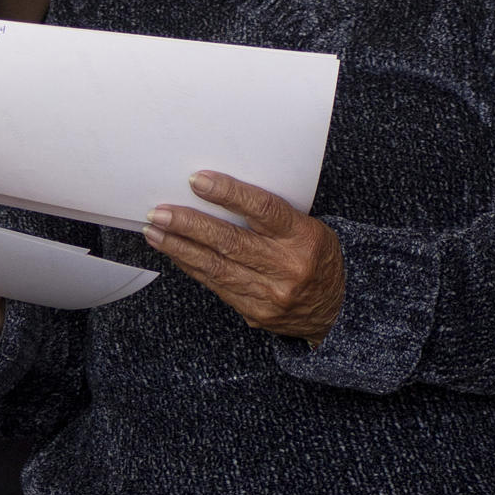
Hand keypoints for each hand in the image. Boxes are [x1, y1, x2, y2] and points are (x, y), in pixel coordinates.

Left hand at [143, 171, 344, 344]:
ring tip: (155, 231)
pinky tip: (175, 253)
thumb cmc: (318, 255)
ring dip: (180, 248)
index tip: (197, 180)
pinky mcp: (256, 314)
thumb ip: (270, 214)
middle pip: (230, 242)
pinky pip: (217, 287)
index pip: (262, 210)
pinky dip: (193, 267)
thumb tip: (218, 192)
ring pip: (216, 268)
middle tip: (160, 212)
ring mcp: (270, 295)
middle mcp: (286, 267)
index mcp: (302, 236)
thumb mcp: (308, 225)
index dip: (228, 193)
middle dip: (189, 225)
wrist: (339, 308)